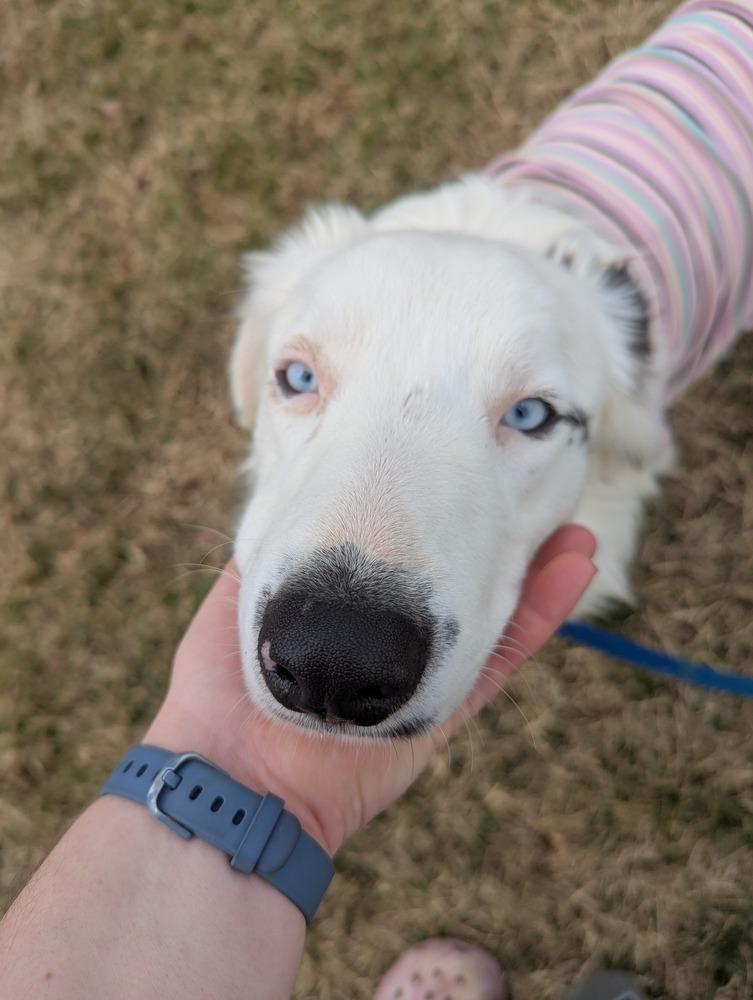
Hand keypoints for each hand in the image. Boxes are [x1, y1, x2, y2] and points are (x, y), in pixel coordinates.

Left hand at [146, 525, 595, 854]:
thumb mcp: (239, 594)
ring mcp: (422, 668)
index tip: (464, 461)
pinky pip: (503, 654)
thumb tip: (300, 490)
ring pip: (494, 608)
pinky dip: (541, 613)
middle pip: (458, 571)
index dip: (436, 509)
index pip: (404, 548)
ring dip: (537, 567)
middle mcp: (392, 634)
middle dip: (498, 532)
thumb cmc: (218, 685)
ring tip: (576, 529)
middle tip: (534, 488)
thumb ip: (277, 552)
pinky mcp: (444, 702)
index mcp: (348, 608)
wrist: (231, 771)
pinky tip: (575, 566)